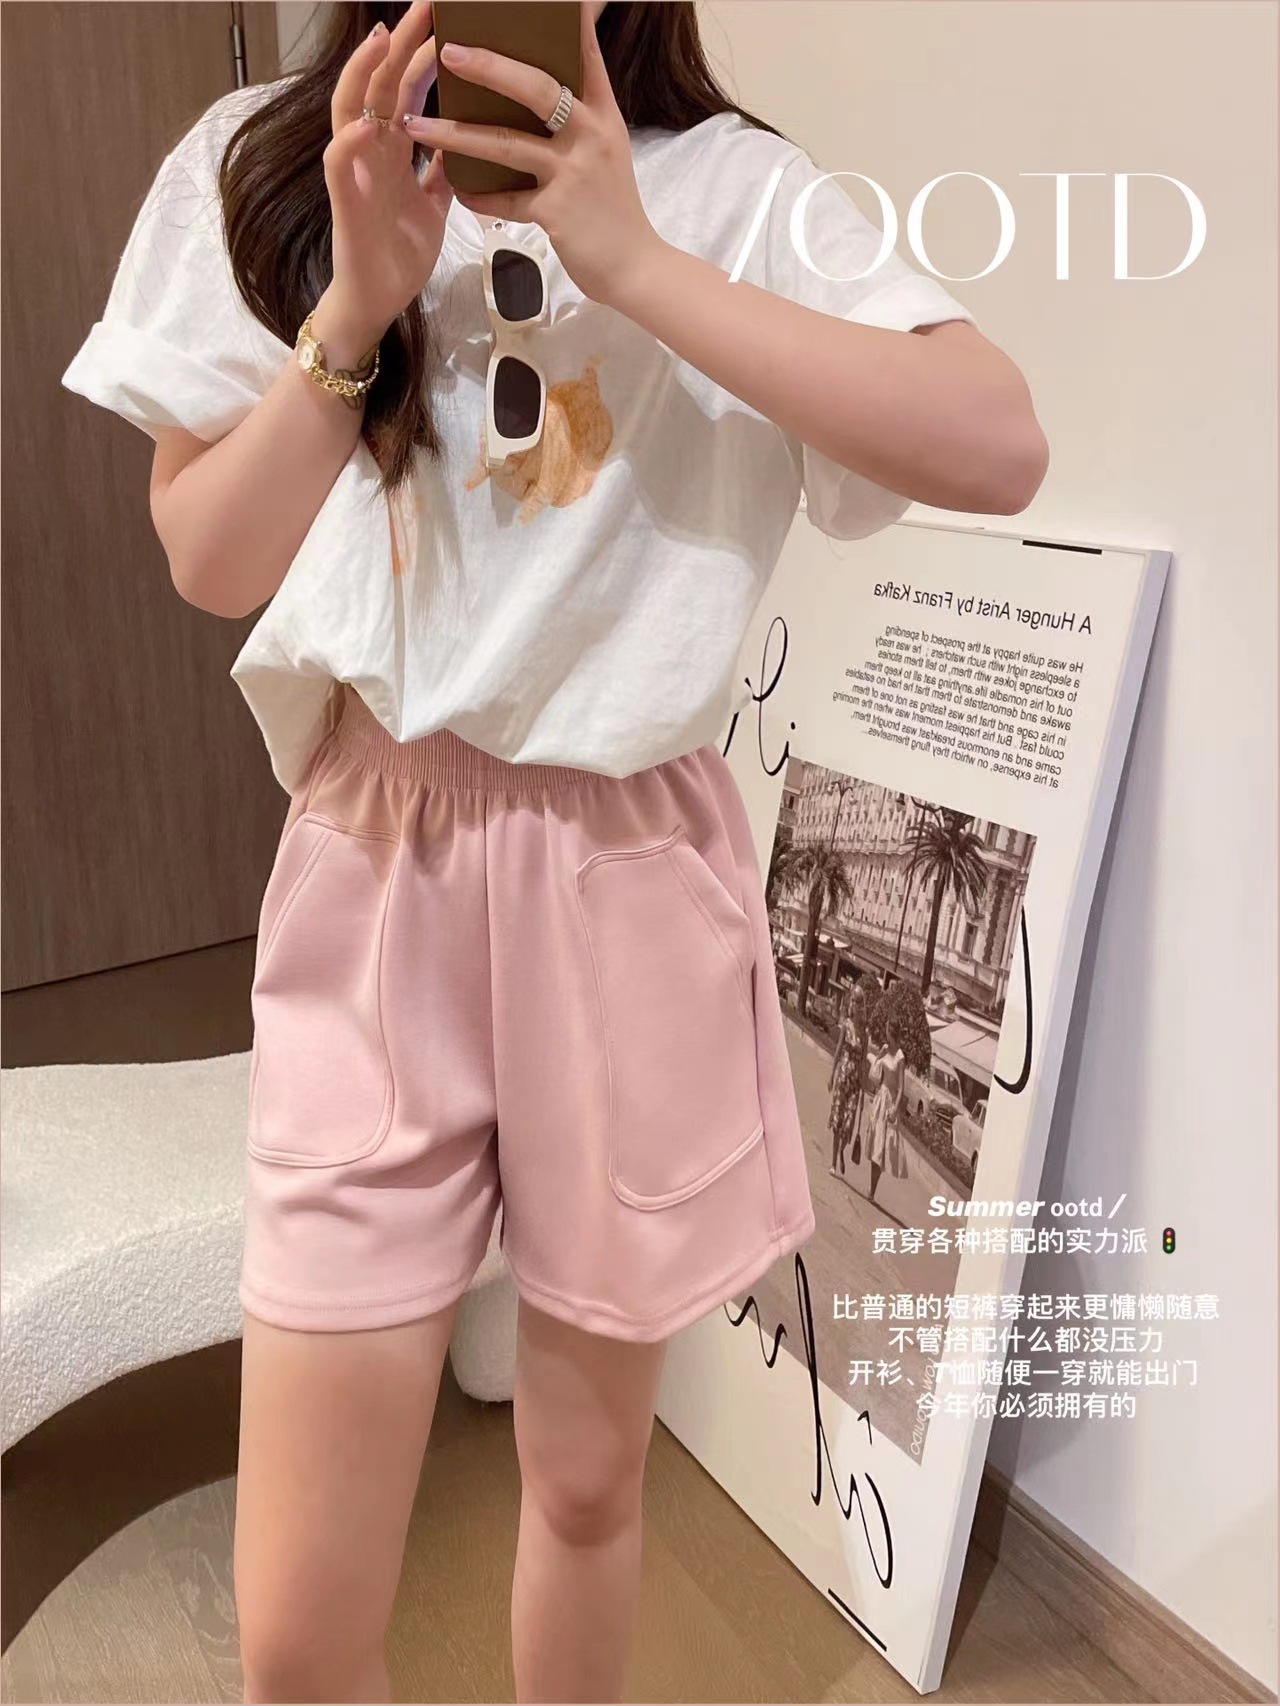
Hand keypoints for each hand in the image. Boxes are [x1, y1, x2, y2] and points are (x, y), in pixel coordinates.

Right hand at [321, 0, 453, 354]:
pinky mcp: (345, 203)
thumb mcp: (435, 202)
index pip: (407, 86)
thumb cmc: (401, 252)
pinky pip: (340, 165)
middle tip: (425, 3)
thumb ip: (443, 167)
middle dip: (401, 41)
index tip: (448, 17)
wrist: (379, 301)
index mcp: (393, 147)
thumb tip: (466, 137)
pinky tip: (365, 125)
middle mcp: (370, 150)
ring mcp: (355, 172)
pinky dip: (350, 143)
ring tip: (381, 39)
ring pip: (351, 109)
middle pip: (382, 83)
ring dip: (365, 74)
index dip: (424, 50)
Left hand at [403, 1, 660, 305]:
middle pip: (537, 88)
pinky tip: (457, 189)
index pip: (585, 54)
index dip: (567, 21)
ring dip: (456, 133)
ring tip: (417, 125)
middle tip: (449, 51)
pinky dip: (478, 196)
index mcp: (603, 115)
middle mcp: (591, 135)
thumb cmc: (616, 211)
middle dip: (489, 67)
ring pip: (507, 143)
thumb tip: (541, 94)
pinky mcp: (557, 211)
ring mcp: (574, 173)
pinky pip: (506, 199)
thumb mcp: (607, 154)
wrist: (637, 268)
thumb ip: (579, 122)